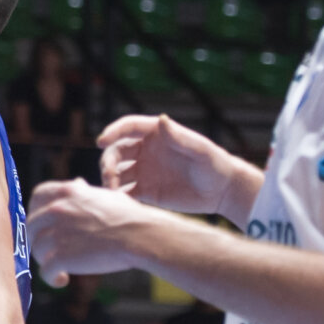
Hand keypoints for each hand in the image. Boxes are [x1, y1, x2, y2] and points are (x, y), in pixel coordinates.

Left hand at [27, 179, 153, 287]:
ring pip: (36, 249)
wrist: (140, 236)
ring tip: (60, 267)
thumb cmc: (129, 217)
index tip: (43, 222)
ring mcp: (57, 233)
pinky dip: (51, 277)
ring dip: (45, 259)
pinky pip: (45, 270)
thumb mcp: (104, 195)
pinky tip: (61, 279)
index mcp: (67, 192)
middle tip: (50, 250)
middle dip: (38, 238)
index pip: (37, 195)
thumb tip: (77, 183)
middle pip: (32, 225)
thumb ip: (84, 191)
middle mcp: (57, 209)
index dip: (36, 210)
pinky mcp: (61, 256)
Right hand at [96, 113, 239, 215]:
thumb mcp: (200, 150)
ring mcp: (144, 172)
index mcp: (156, 134)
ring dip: (109, 180)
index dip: (113, 131)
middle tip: (109, 176)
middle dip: (108, 162)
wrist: (222, 192)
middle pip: (117, 151)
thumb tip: (161, 119)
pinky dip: (118, 197)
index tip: (101, 141)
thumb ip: (180, 137)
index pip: (128, 127)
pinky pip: (125, 193)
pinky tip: (118, 203)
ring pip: (117, 172)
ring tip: (112, 191)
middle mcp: (146, 151)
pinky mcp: (146, 192)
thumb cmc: (215, 165)